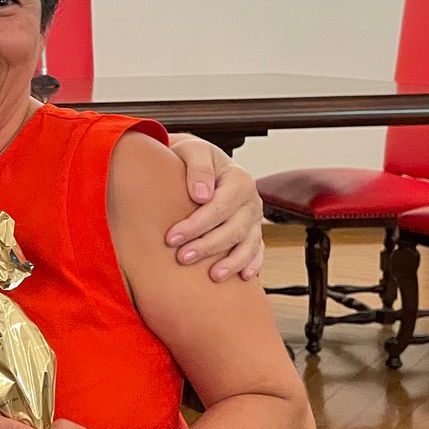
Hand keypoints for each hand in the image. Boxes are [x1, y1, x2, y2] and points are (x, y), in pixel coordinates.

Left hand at [165, 136, 264, 281]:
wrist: (200, 163)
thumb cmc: (193, 157)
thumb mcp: (192, 151)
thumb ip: (198, 168)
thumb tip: (201, 195)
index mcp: (239, 180)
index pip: (219, 207)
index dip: (196, 225)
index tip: (171, 238)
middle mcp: (251, 201)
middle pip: (234, 229)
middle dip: (208, 246)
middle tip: (182, 257)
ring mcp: (254, 218)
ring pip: (248, 244)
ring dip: (232, 262)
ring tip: (213, 276)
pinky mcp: (253, 231)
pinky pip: (257, 250)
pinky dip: (253, 264)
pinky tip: (243, 277)